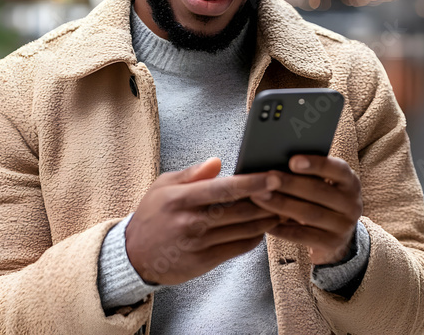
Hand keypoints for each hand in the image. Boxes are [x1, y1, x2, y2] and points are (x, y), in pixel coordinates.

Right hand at [125, 157, 280, 284]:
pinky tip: (262, 228)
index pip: (224, 189)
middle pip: (239, 210)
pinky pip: (238, 248)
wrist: (135, 256)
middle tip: (288, 191)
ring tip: (283, 208)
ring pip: (244, 230)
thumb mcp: (163, 186)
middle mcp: (191, 221)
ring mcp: (199, 243)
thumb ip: (192, 174)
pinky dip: (255, 238)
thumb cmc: (151, 216)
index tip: (272, 176)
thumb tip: (218, 162)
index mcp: (181, 198)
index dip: (251, 183)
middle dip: (268, 201)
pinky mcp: (205, 261)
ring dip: (267, 220)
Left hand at [249, 155, 362, 264]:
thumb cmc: (321, 200)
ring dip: (282, 205)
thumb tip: (277, 159)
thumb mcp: (324, 184)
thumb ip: (309, 174)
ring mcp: (344, 226)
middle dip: (291, 184)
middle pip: (320, 191)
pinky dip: (283, 229)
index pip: (338, 169)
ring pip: (310, 214)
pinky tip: (266, 222)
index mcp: (350, 182)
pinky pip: (303, 236)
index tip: (292, 161)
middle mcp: (352, 204)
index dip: (316, 164)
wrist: (337, 236)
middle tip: (267, 178)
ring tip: (259, 197)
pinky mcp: (332, 244)